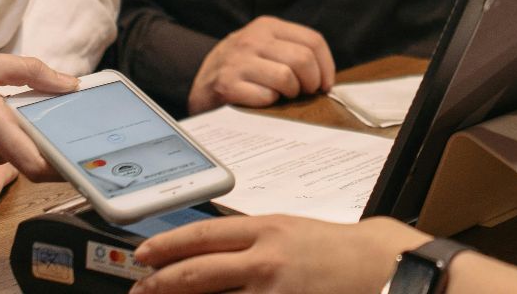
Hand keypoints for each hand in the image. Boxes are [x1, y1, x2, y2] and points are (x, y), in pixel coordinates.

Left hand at [132, 215, 426, 293]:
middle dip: (160, 283)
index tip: (142, 255)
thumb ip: (247, 242)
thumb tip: (204, 256)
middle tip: (139, 289)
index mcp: (265, 229)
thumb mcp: (286, 230)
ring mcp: (273, 291)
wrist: (377, 265)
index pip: (202, 236)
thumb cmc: (331, 249)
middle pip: (197, 272)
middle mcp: (265, 259)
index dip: (166, 247)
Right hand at [187, 17, 335, 113]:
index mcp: (267, 26)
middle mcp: (252, 39)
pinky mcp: (226, 84)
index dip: (327, 67)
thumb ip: (292, 51)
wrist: (199, 83)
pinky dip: (269, 103)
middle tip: (304, 93)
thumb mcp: (264, 47)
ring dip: (290, 93)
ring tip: (282, 96)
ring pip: (287, 77)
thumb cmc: (242, 68)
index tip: (325, 85)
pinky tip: (260, 101)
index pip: (313, 41)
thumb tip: (326, 77)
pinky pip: (265, 97)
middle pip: (303, 59)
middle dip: (311, 83)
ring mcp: (238, 61)